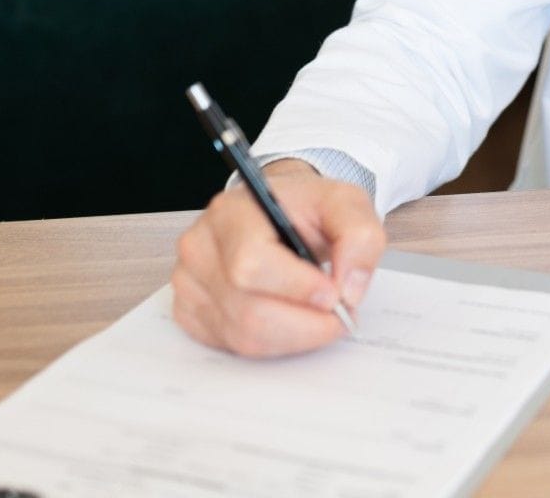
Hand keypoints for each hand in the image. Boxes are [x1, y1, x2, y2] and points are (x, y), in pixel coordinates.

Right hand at [171, 158, 385, 356]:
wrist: (278, 213)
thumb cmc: (305, 209)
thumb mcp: (346, 204)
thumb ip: (360, 237)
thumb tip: (348, 289)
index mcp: (231, 213)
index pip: (251, 264)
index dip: (297, 289)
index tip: (334, 295)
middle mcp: (200, 247)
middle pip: (248, 310)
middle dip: (305, 324)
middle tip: (338, 315)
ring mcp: (189, 282)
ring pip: (243, 335)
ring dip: (294, 336)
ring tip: (318, 316)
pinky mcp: (189, 311)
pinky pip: (232, 346)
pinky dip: (272, 343)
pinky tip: (288, 319)